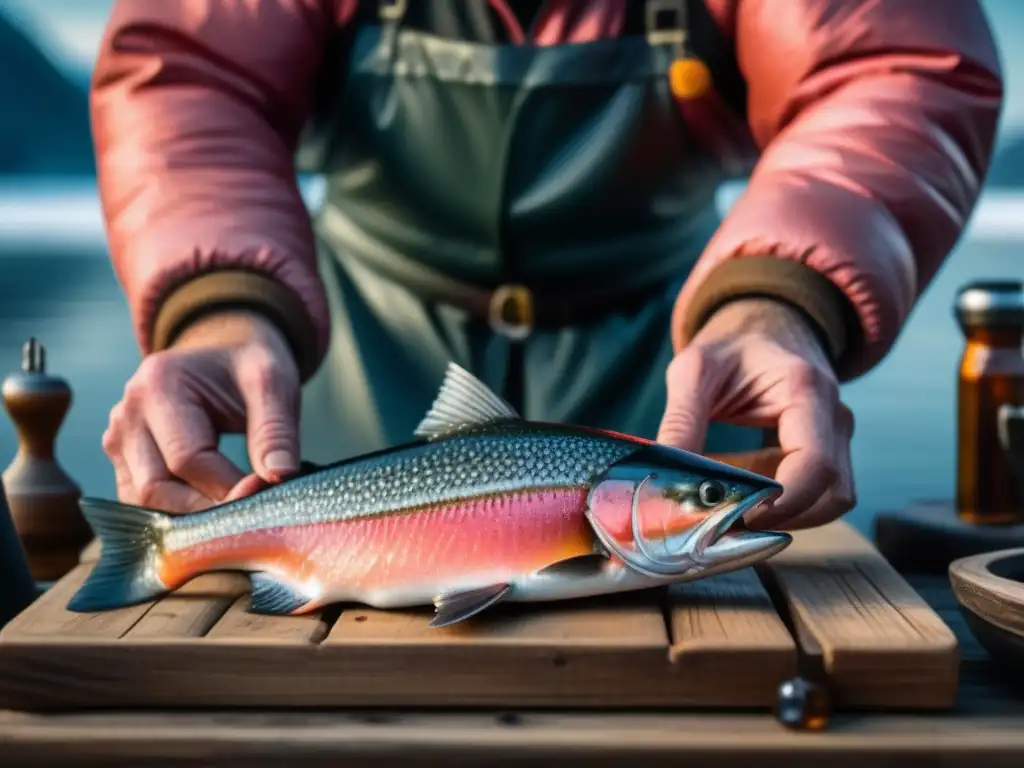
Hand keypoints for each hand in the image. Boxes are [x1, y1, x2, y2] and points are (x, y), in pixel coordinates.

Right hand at [103, 311, 300, 512]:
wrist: (223, 353)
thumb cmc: (248, 366)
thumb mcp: (272, 383)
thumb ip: (275, 429)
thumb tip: (279, 477)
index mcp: (158, 387)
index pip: (188, 459)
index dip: (229, 488)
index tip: (268, 496)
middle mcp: (126, 415)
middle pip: (157, 488)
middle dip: (208, 512)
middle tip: (254, 517)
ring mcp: (118, 440)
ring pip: (144, 503)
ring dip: (191, 521)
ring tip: (237, 520)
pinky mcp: (123, 460)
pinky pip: (143, 502)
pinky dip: (179, 515)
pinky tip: (215, 515)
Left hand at [657, 298, 854, 529]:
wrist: (764, 324)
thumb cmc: (731, 344)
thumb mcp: (694, 370)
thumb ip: (681, 421)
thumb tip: (664, 480)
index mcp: (806, 390)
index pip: (816, 465)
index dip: (783, 504)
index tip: (740, 518)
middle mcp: (834, 416)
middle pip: (830, 494)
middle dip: (782, 519)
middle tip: (727, 526)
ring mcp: (836, 436)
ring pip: (828, 501)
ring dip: (783, 516)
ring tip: (729, 510)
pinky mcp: (828, 451)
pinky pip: (815, 493)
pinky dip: (780, 505)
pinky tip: (739, 496)